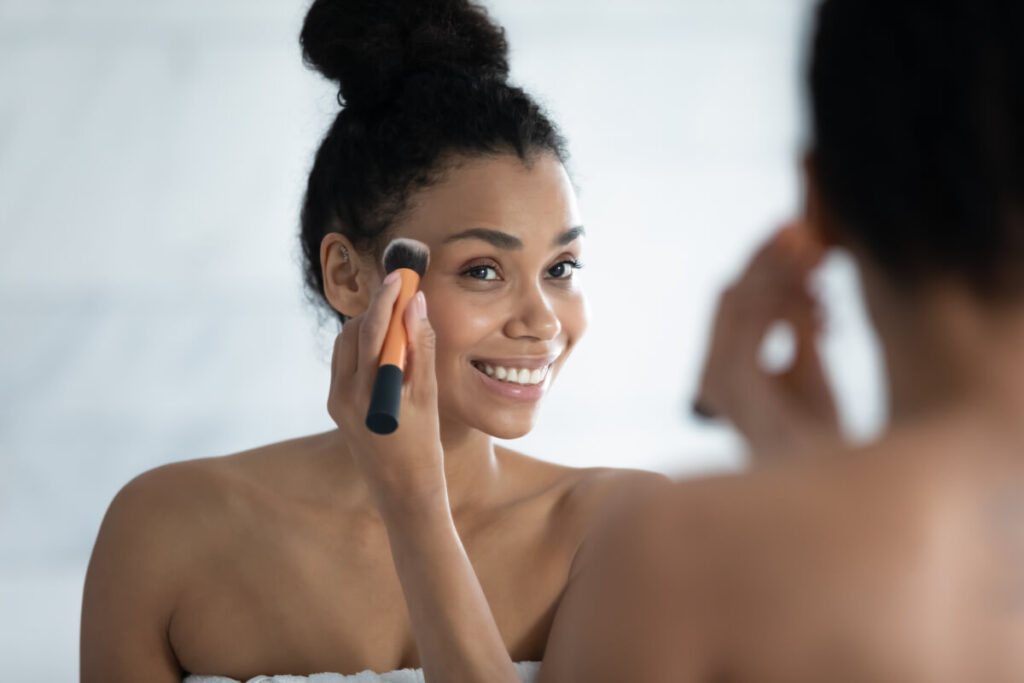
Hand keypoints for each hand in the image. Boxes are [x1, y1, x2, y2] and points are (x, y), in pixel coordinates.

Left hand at [327, 273, 445, 513]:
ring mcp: (336, 400)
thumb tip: (416, 305)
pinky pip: (346, 362)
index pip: (372, 330)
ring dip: (370, 327)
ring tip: (399, 325)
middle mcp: (344, 394)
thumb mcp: (428, 396)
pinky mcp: (336, 405)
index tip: (402, 276)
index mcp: (367, 392)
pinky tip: (388, 351)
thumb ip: (421, 347)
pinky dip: (364, 347)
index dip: (387, 298)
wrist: (403, 491)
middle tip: (404, 296)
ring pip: (346, 344)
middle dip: (378, 310)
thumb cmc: (424, 447)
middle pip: (354, 332)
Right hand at [695, 221, 842, 460]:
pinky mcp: (733, 384)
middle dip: (773, 258)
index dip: (765, 259)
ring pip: (739, 297)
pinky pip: (751, 322)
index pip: (734, 294)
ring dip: (784, 277)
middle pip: (732, 288)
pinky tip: (822, 313)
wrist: (828, 482)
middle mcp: (712, 369)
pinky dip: (787, 305)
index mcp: (725, 362)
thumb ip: (797, 323)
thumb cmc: (818, 432)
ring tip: (824, 277)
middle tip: (811, 236)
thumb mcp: (809, 364)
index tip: (801, 232)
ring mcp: (718, 377)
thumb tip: (804, 274)